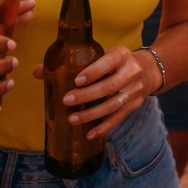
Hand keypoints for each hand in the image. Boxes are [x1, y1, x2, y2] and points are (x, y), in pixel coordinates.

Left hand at [31, 45, 157, 139]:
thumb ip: (74, 61)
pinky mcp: (134, 106)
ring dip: (92, 114)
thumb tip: (39, 71)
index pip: (110, 62)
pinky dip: (104, 128)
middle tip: (67, 101)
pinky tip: (90, 134)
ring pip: (113, 105)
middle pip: (110, 86)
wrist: (148, 70)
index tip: (77, 80)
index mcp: (122, 55)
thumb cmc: (115, 62)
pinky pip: (118, 119)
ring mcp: (134, 91)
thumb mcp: (102, 53)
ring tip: (72, 119)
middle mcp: (132, 72)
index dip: (94, 71)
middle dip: (87, 96)